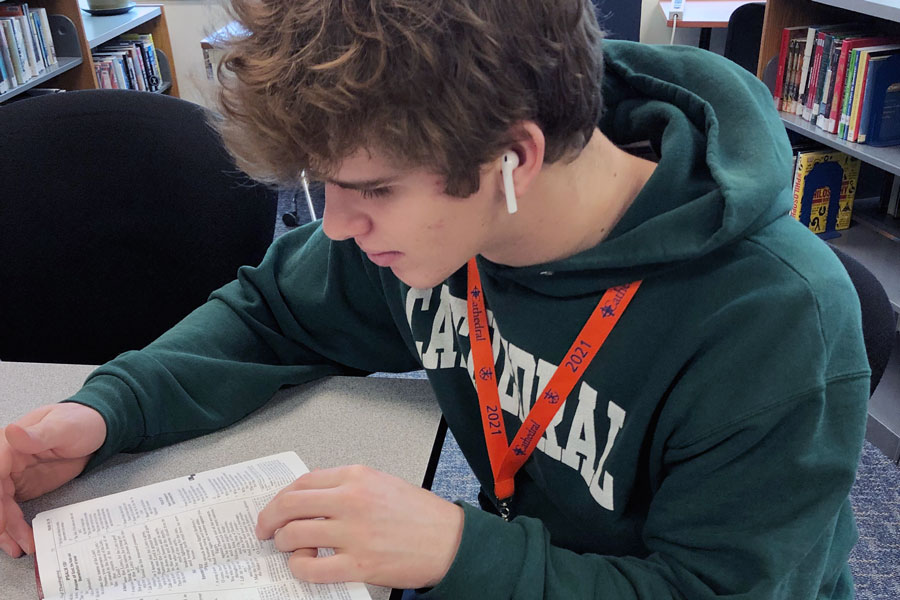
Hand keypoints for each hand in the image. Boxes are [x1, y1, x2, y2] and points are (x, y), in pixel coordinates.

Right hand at [0, 403, 105, 557]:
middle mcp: (7, 462)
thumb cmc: (81, 422)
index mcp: (10, 445)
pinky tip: (22, 541)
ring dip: (7, 530)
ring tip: (19, 548)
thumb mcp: (64, 427)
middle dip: (2, 520)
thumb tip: (12, 432)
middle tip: (13, 540)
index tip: (1, 517)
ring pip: (2, 507)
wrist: (98, 429)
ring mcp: (13, 477)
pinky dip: (15, 528)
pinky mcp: (23, 488)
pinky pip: (12, 511)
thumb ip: (39, 434)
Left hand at [255, 465, 463, 589]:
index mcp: (357, 477)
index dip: (281, 497)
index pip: (303, 482)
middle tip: (264, 530)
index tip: (275, 508)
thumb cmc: (421, 515)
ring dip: (283, 543)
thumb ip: (347, 488)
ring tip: (289, 549)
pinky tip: (304, 566)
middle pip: (290, 505)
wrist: (450, 541)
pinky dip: (299, 568)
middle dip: (269, 519)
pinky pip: (311, 568)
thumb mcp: (382, 484)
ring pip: (294, 535)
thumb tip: (311, 500)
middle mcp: (351, 501)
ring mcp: (353, 533)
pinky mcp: (358, 564)